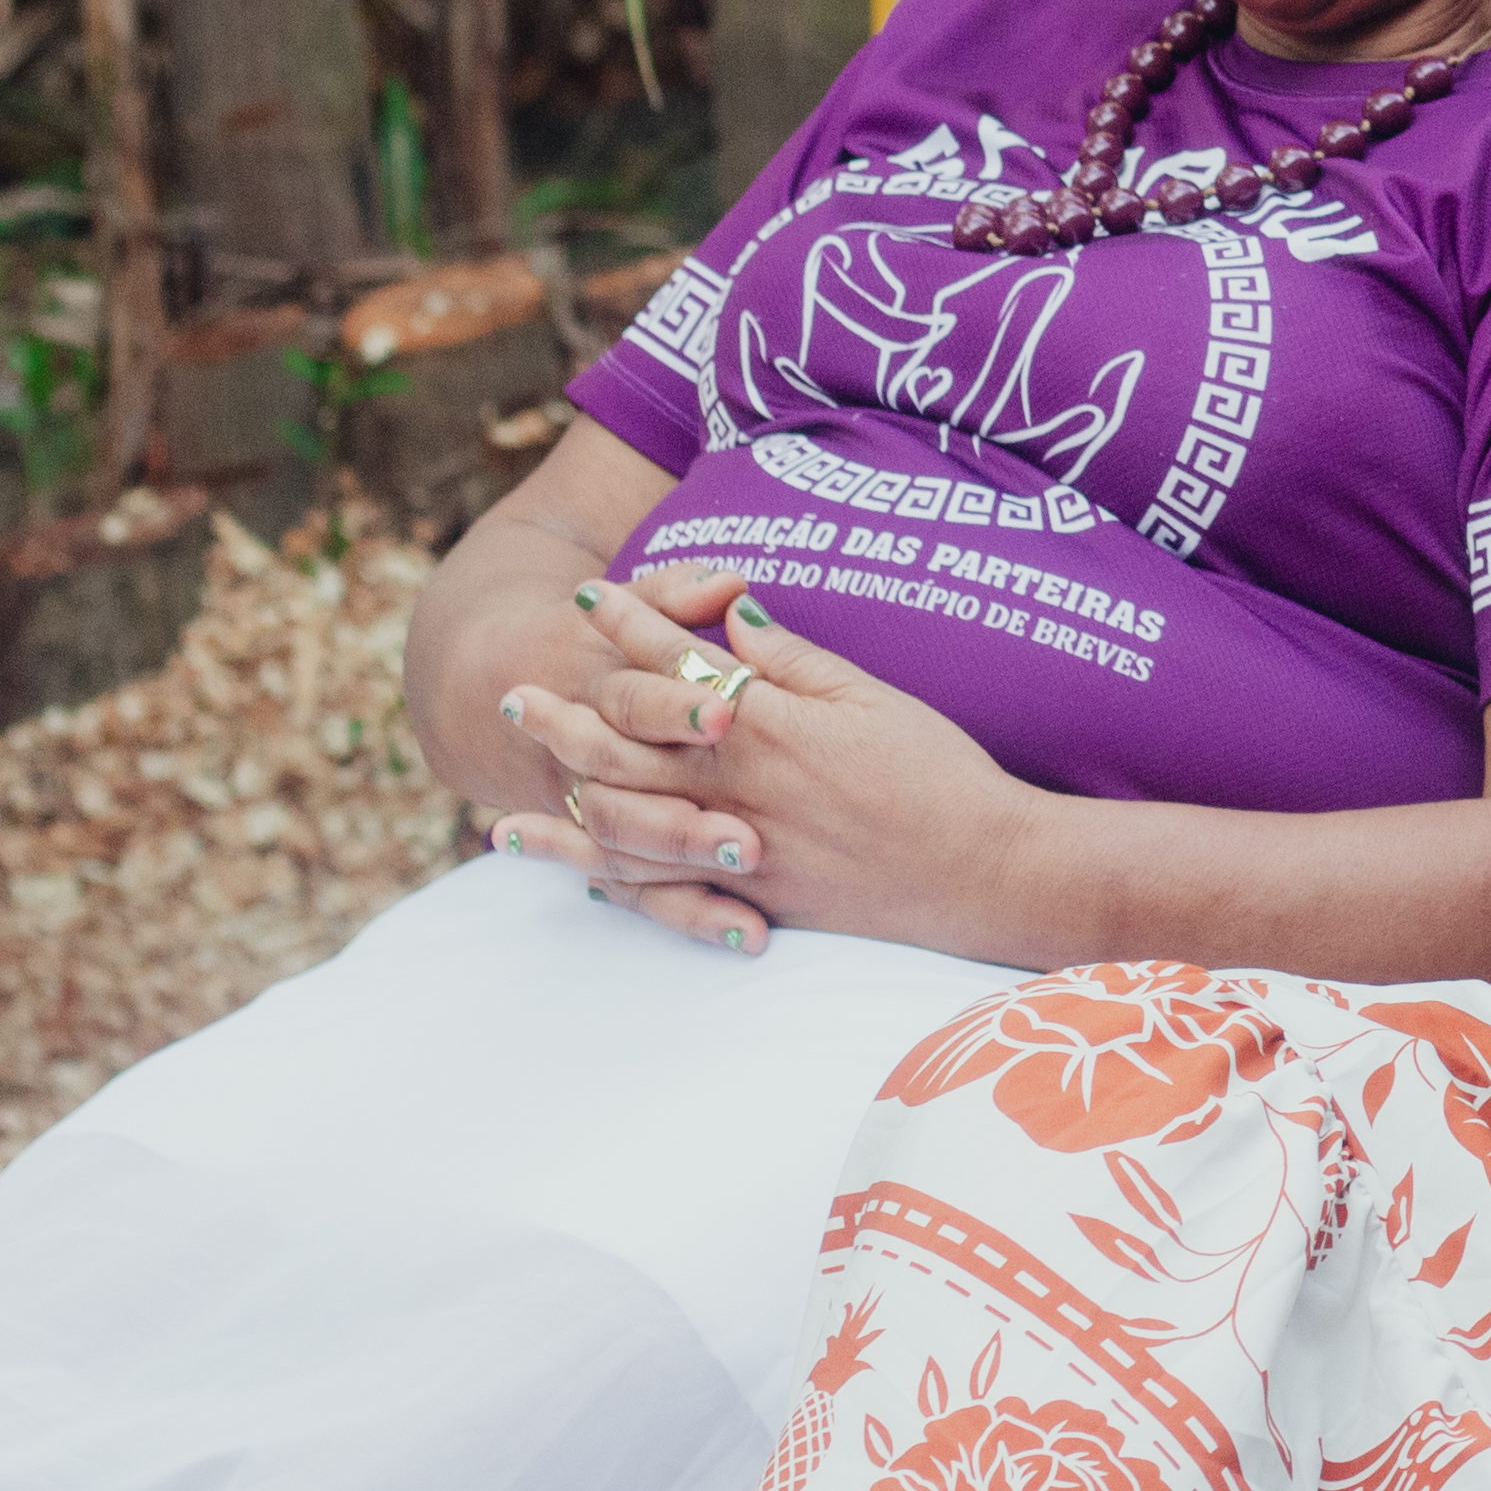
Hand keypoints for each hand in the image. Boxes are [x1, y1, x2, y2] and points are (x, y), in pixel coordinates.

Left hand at [493, 570, 1057, 959]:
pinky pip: (661, 890)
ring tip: (512, 799)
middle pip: (625, 744)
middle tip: (513, 697)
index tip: (589, 595)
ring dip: (564, 805)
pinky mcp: (750, 895)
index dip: (631, 624)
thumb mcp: (874, 698)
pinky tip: (578, 877)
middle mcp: (734, 787)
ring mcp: (735, 847)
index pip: (677, 663)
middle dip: (564, 714)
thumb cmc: (940, 773)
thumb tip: (736, 619)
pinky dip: (611, 881)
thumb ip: (796, 661)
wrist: (979, 867)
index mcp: (765, 725)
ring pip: (623, 824)